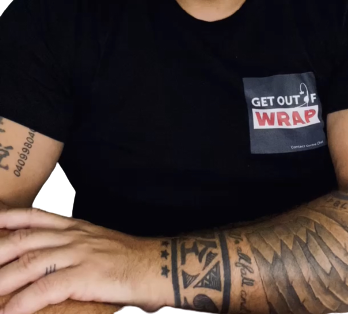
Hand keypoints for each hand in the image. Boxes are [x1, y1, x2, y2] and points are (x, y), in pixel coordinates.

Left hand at [0, 207, 164, 313]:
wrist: (159, 265)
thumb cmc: (130, 261)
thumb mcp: (99, 245)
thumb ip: (76, 249)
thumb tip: (54, 265)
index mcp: (77, 227)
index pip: (36, 216)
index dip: (10, 217)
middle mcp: (74, 236)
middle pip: (26, 237)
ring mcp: (80, 253)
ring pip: (31, 261)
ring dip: (3, 279)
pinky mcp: (86, 275)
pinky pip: (47, 288)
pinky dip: (24, 301)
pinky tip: (10, 313)